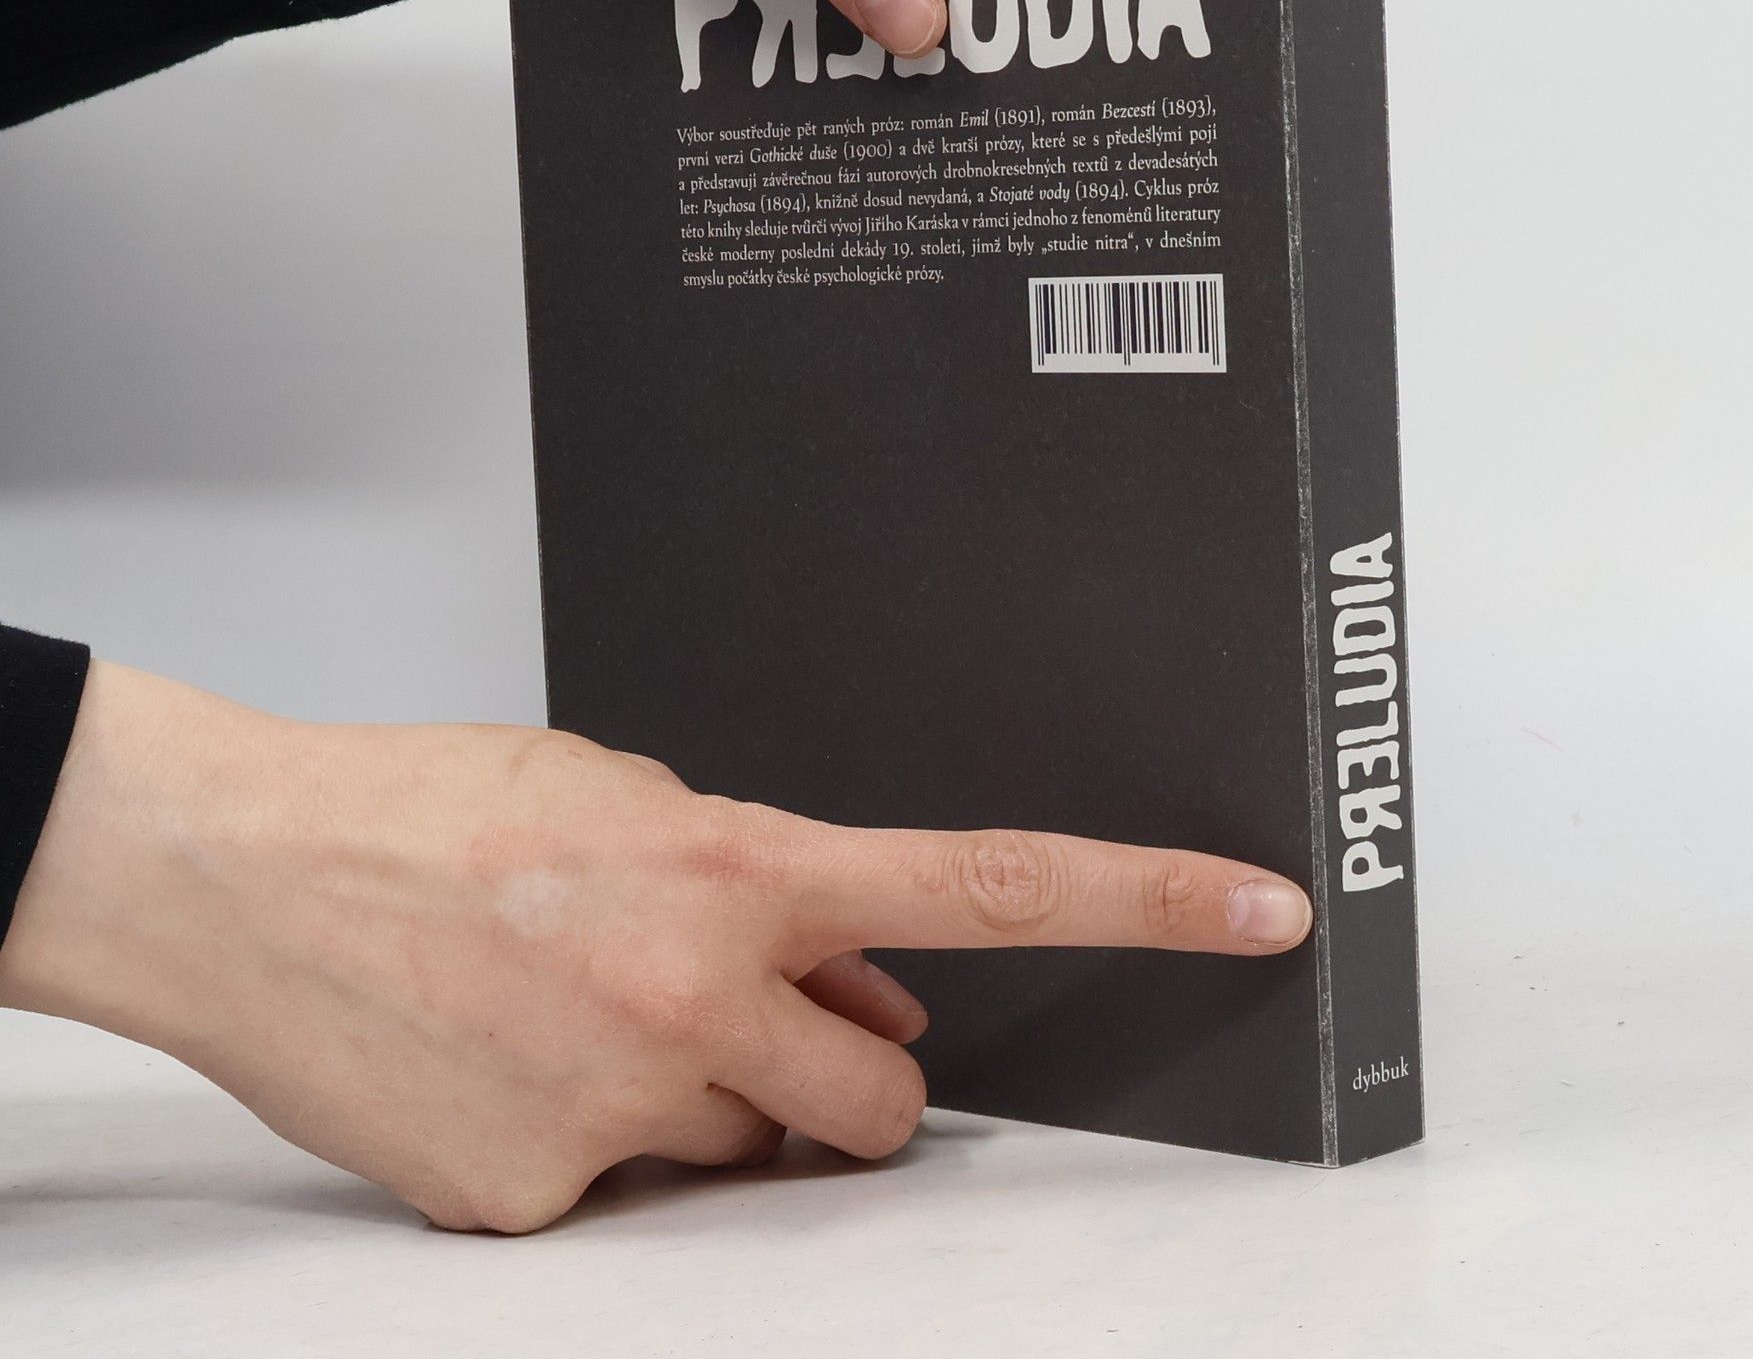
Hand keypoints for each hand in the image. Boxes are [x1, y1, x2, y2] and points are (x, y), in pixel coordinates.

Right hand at [0, 661, 1309, 1232]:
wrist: (242, 876)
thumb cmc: (433, 809)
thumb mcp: (628, 799)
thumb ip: (774, 896)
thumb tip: (883, 1002)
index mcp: (736, 867)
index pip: (986, 889)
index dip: (1139, 897)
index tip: (1257, 905)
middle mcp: (698, 994)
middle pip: (882, 1105)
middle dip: (850, 1084)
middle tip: (748, 1024)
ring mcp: (619, 1111)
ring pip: (754, 1156)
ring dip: (713, 1108)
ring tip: (582, 1019)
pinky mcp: (535, 1206)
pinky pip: (628, 1198)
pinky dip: (596, 1146)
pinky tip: (505, 1069)